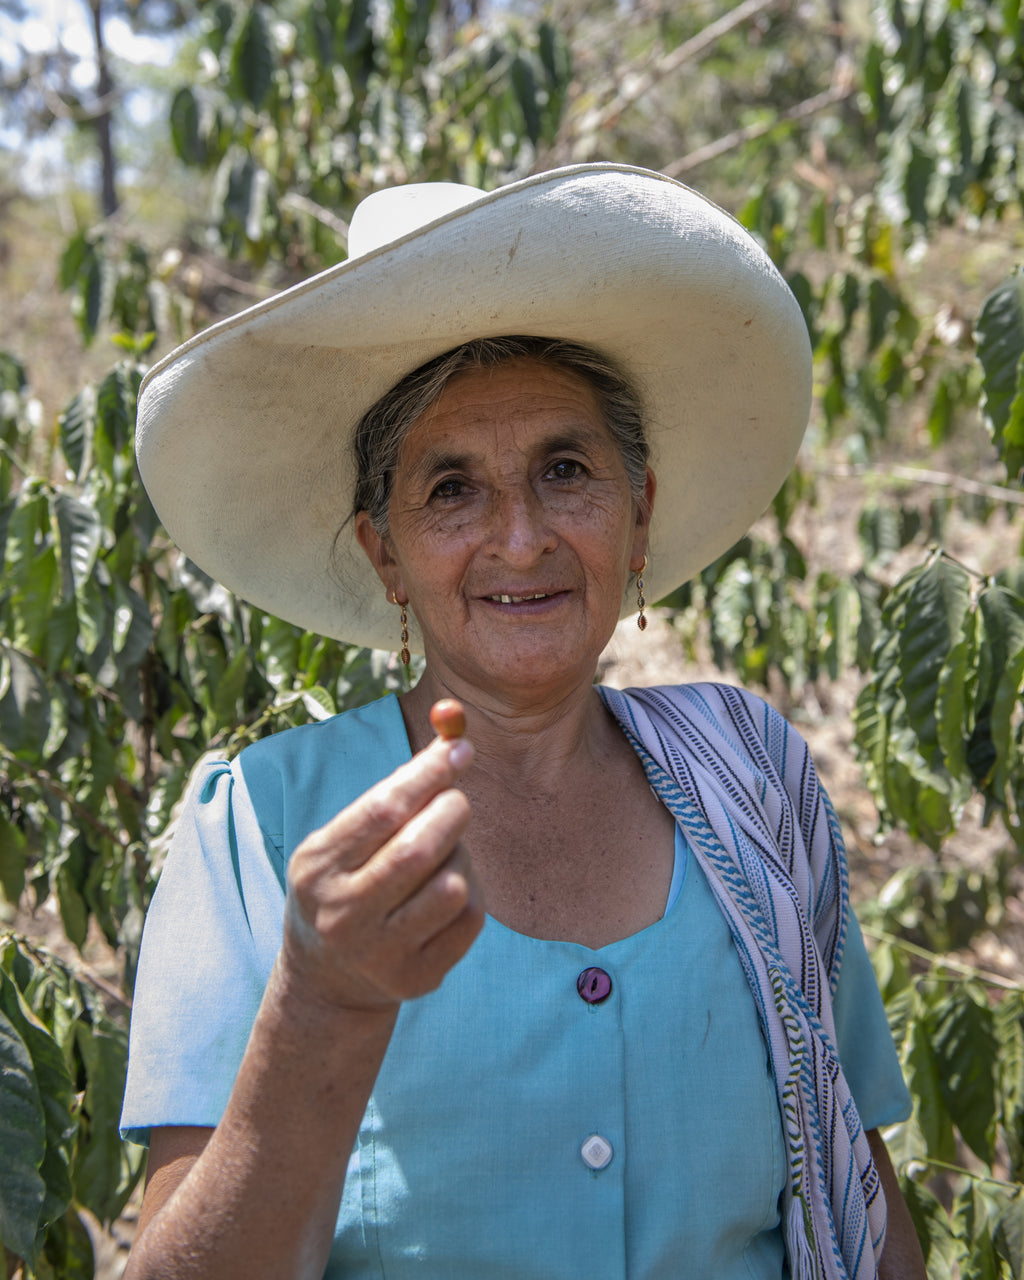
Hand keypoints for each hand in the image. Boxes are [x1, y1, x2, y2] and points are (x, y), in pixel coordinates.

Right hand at [280, 727, 482, 1012]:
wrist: (327, 980)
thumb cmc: (346, 882)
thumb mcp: (347, 836)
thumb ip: (396, 788)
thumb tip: (454, 727)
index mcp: (318, 867)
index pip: (381, 811)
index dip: (427, 773)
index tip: (461, 747)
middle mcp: (343, 914)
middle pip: (419, 850)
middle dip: (452, 811)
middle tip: (457, 801)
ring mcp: (380, 954)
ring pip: (452, 885)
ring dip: (461, 856)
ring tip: (444, 855)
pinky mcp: (417, 979)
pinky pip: (470, 918)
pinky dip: (471, 891)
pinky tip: (447, 890)